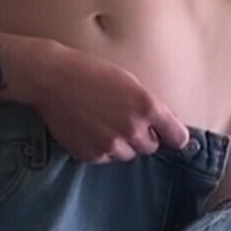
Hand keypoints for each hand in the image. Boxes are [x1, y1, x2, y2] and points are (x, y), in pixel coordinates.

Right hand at [22, 39, 192, 164]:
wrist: (52, 79)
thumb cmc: (91, 72)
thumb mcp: (129, 81)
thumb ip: (150, 105)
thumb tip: (166, 126)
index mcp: (147, 107)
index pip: (178, 137)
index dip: (174, 136)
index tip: (171, 135)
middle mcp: (133, 130)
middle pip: (151, 147)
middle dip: (142, 136)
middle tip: (122, 118)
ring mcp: (111, 145)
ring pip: (128, 154)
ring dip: (121, 143)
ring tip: (102, 122)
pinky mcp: (92, 155)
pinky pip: (106, 158)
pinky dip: (101, 148)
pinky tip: (89, 129)